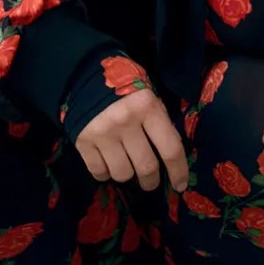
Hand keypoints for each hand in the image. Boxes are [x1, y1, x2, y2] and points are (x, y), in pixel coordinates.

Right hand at [73, 88, 189, 192]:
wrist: (84, 78)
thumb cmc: (125, 89)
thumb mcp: (149, 98)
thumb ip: (159, 122)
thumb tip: (170, 156)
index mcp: (148, 108)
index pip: (170, 149)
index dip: (178, 171)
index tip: (180, 186)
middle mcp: (126, 122)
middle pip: (146, 167)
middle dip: (151, 181)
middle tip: (150, 182)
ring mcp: (103, 133)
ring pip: (122, 173)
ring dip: (127, 175)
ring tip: (126, 165)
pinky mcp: (83, 141)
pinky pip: (99, 172)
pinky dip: (105, 173)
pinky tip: (107, 163)